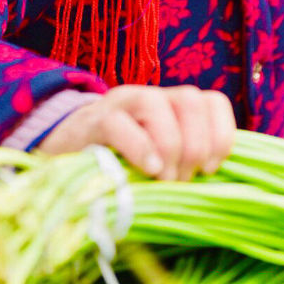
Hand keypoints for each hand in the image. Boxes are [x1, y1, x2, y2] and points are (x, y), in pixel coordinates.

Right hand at [37, 84, 235, 180]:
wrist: (63, 154)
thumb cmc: (119, 165)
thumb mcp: (157, 162)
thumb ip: (184, 164)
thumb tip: (218, 187)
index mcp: (173, 107)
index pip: (212, 102)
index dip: (221, 135)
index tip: (211, 169)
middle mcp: (151, 97)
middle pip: (191, 101)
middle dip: (195, 145)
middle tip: (182, 179)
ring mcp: (121, 103)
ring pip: (158, 104)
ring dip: (170, 146)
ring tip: (163, 178)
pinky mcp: (92, 119)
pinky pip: (119, 124)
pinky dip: (139, 148)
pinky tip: (147, 171)